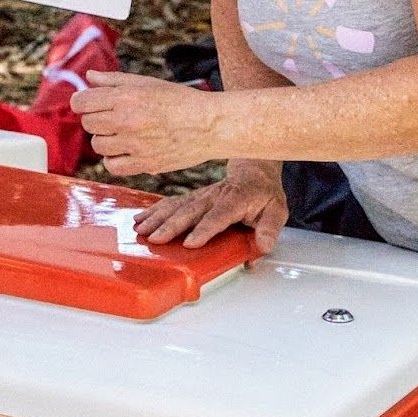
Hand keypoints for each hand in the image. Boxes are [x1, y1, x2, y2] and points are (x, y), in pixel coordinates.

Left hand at [69, 71, 219, 174]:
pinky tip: (126, 150)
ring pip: (98, 145)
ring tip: (124, 133)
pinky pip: (112, 166)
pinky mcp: (144, 164)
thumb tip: (89, 77)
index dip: (82, 102)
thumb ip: (114, 80)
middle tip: (113, 117)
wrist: (210, 125)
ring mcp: (134, 144)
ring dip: (106, 139)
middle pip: (88, 124)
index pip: (81, 102)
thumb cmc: (180, 100)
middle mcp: (126, 121)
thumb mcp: (147, 83)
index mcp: (125, 97)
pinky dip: (114, 159)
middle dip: (96, 119)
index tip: (90, 103)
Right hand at [131, 161, 287, 252]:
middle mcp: (214, 195)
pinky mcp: (192, 197)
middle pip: (190, 210)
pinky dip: (154, 210)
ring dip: (157, 218)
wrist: (253, 172)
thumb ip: (270, 229)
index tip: (190, 243)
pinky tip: (140, 219)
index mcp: (236, 199)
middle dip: (171, 225)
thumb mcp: (277, 210)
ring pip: (176, 205)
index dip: (204, 229)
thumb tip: (264, 245)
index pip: (219, 215)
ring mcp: (201, 195)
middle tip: (155, 239)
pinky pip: (171, 203)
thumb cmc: (264, 194)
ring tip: (141, 230)